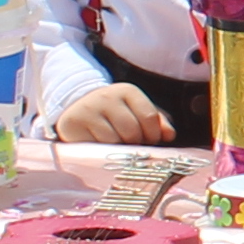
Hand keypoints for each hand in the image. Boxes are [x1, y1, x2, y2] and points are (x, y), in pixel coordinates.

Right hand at [51, 83, 178, 146]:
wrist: (77, 109)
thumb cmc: (116, 115)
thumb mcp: (136, 113)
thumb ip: (157, 123)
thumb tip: (169, 136)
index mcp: (127, 90)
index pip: (149, 117)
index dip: (153, 135)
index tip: (148, 141)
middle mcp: (106, 96)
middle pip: (132, 131)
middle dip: (136, 144)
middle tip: (131, 146)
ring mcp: (88, 109)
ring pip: (114, 141)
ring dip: (118, 150)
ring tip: (116, 146)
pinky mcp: (73, 123)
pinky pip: (95, 147)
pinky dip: (101, 152)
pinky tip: (100, 148)